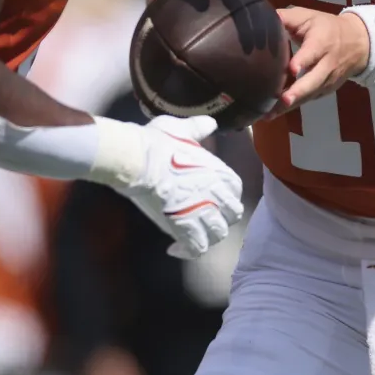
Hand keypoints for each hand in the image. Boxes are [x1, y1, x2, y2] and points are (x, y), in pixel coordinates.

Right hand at [110, 114, 243, 258]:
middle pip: (232, 215)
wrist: (138, 160)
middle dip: (220, 218)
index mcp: (218, 170)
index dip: (225, 196)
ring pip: (218, 234)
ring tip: (191, 236)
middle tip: (202, 219)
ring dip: (206, 236)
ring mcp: (203, 212)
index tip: (210, 198)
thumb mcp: (181, 129)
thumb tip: (210, 122)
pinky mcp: (185, 228)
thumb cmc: (157, 142)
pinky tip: (175, 249)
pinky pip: (197, 249)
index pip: (235, 189)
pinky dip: (188, 251)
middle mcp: (216, 193)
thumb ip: (198, 128)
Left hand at [276, 7, 369, 109]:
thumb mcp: (308, 17)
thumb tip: (261, 20)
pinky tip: (274, 113)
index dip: (303, 61)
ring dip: (291, 105)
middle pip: (314, 80)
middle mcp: (327, 64)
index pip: (313, 52)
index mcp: (321, 42)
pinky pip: (308, 100)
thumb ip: (286, 18)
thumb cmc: (325, 27)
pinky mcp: (325, 91)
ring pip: (310, 94)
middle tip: (282, 101)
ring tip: (269, 114)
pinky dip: (293, 107)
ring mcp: (327, 80)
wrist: (358, 43)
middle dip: (298, 91)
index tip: (292, 69)